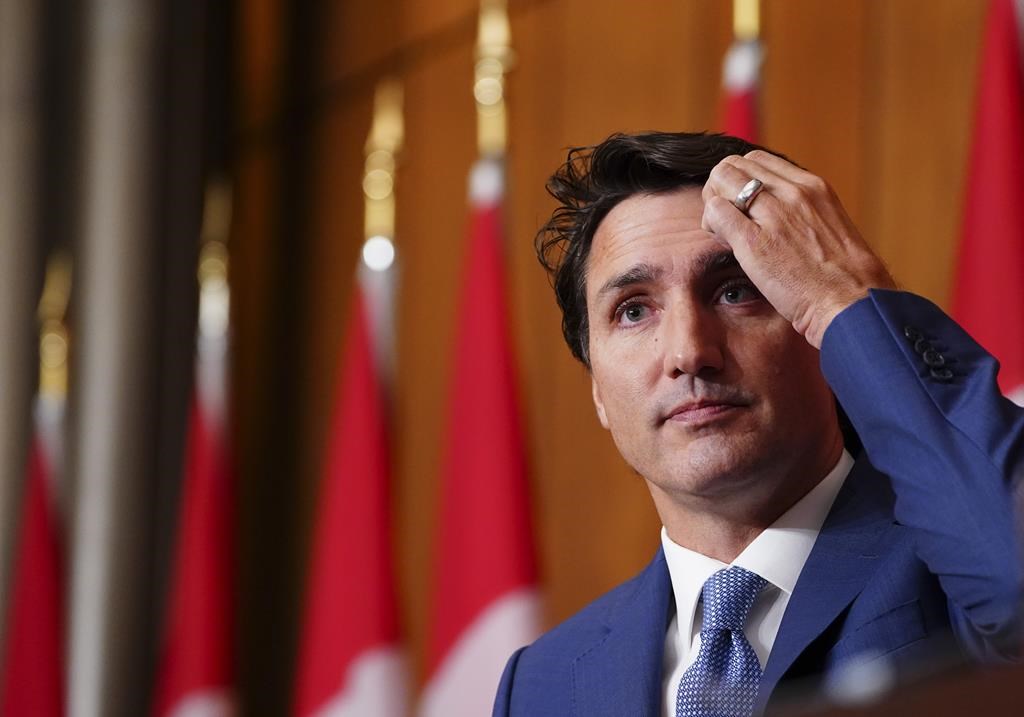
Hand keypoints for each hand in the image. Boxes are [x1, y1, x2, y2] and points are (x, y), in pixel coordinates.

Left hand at [701, 150, 896, 347]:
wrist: (851, 302)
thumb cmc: (843, 277)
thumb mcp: (827, 226)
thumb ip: (801, 212)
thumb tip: (773, 211)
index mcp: (812, 186)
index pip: (757, 161)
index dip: (740, 179)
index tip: (740, 203)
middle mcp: (792, 193)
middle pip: (734, 166)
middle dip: (721, 187)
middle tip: (725, 216)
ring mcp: (773, 215)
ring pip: (721, 181)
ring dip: (713, 203)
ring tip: (722, 229)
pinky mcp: (754, 241)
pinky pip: (716, 212)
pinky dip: (711, 222)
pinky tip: (722, 240)